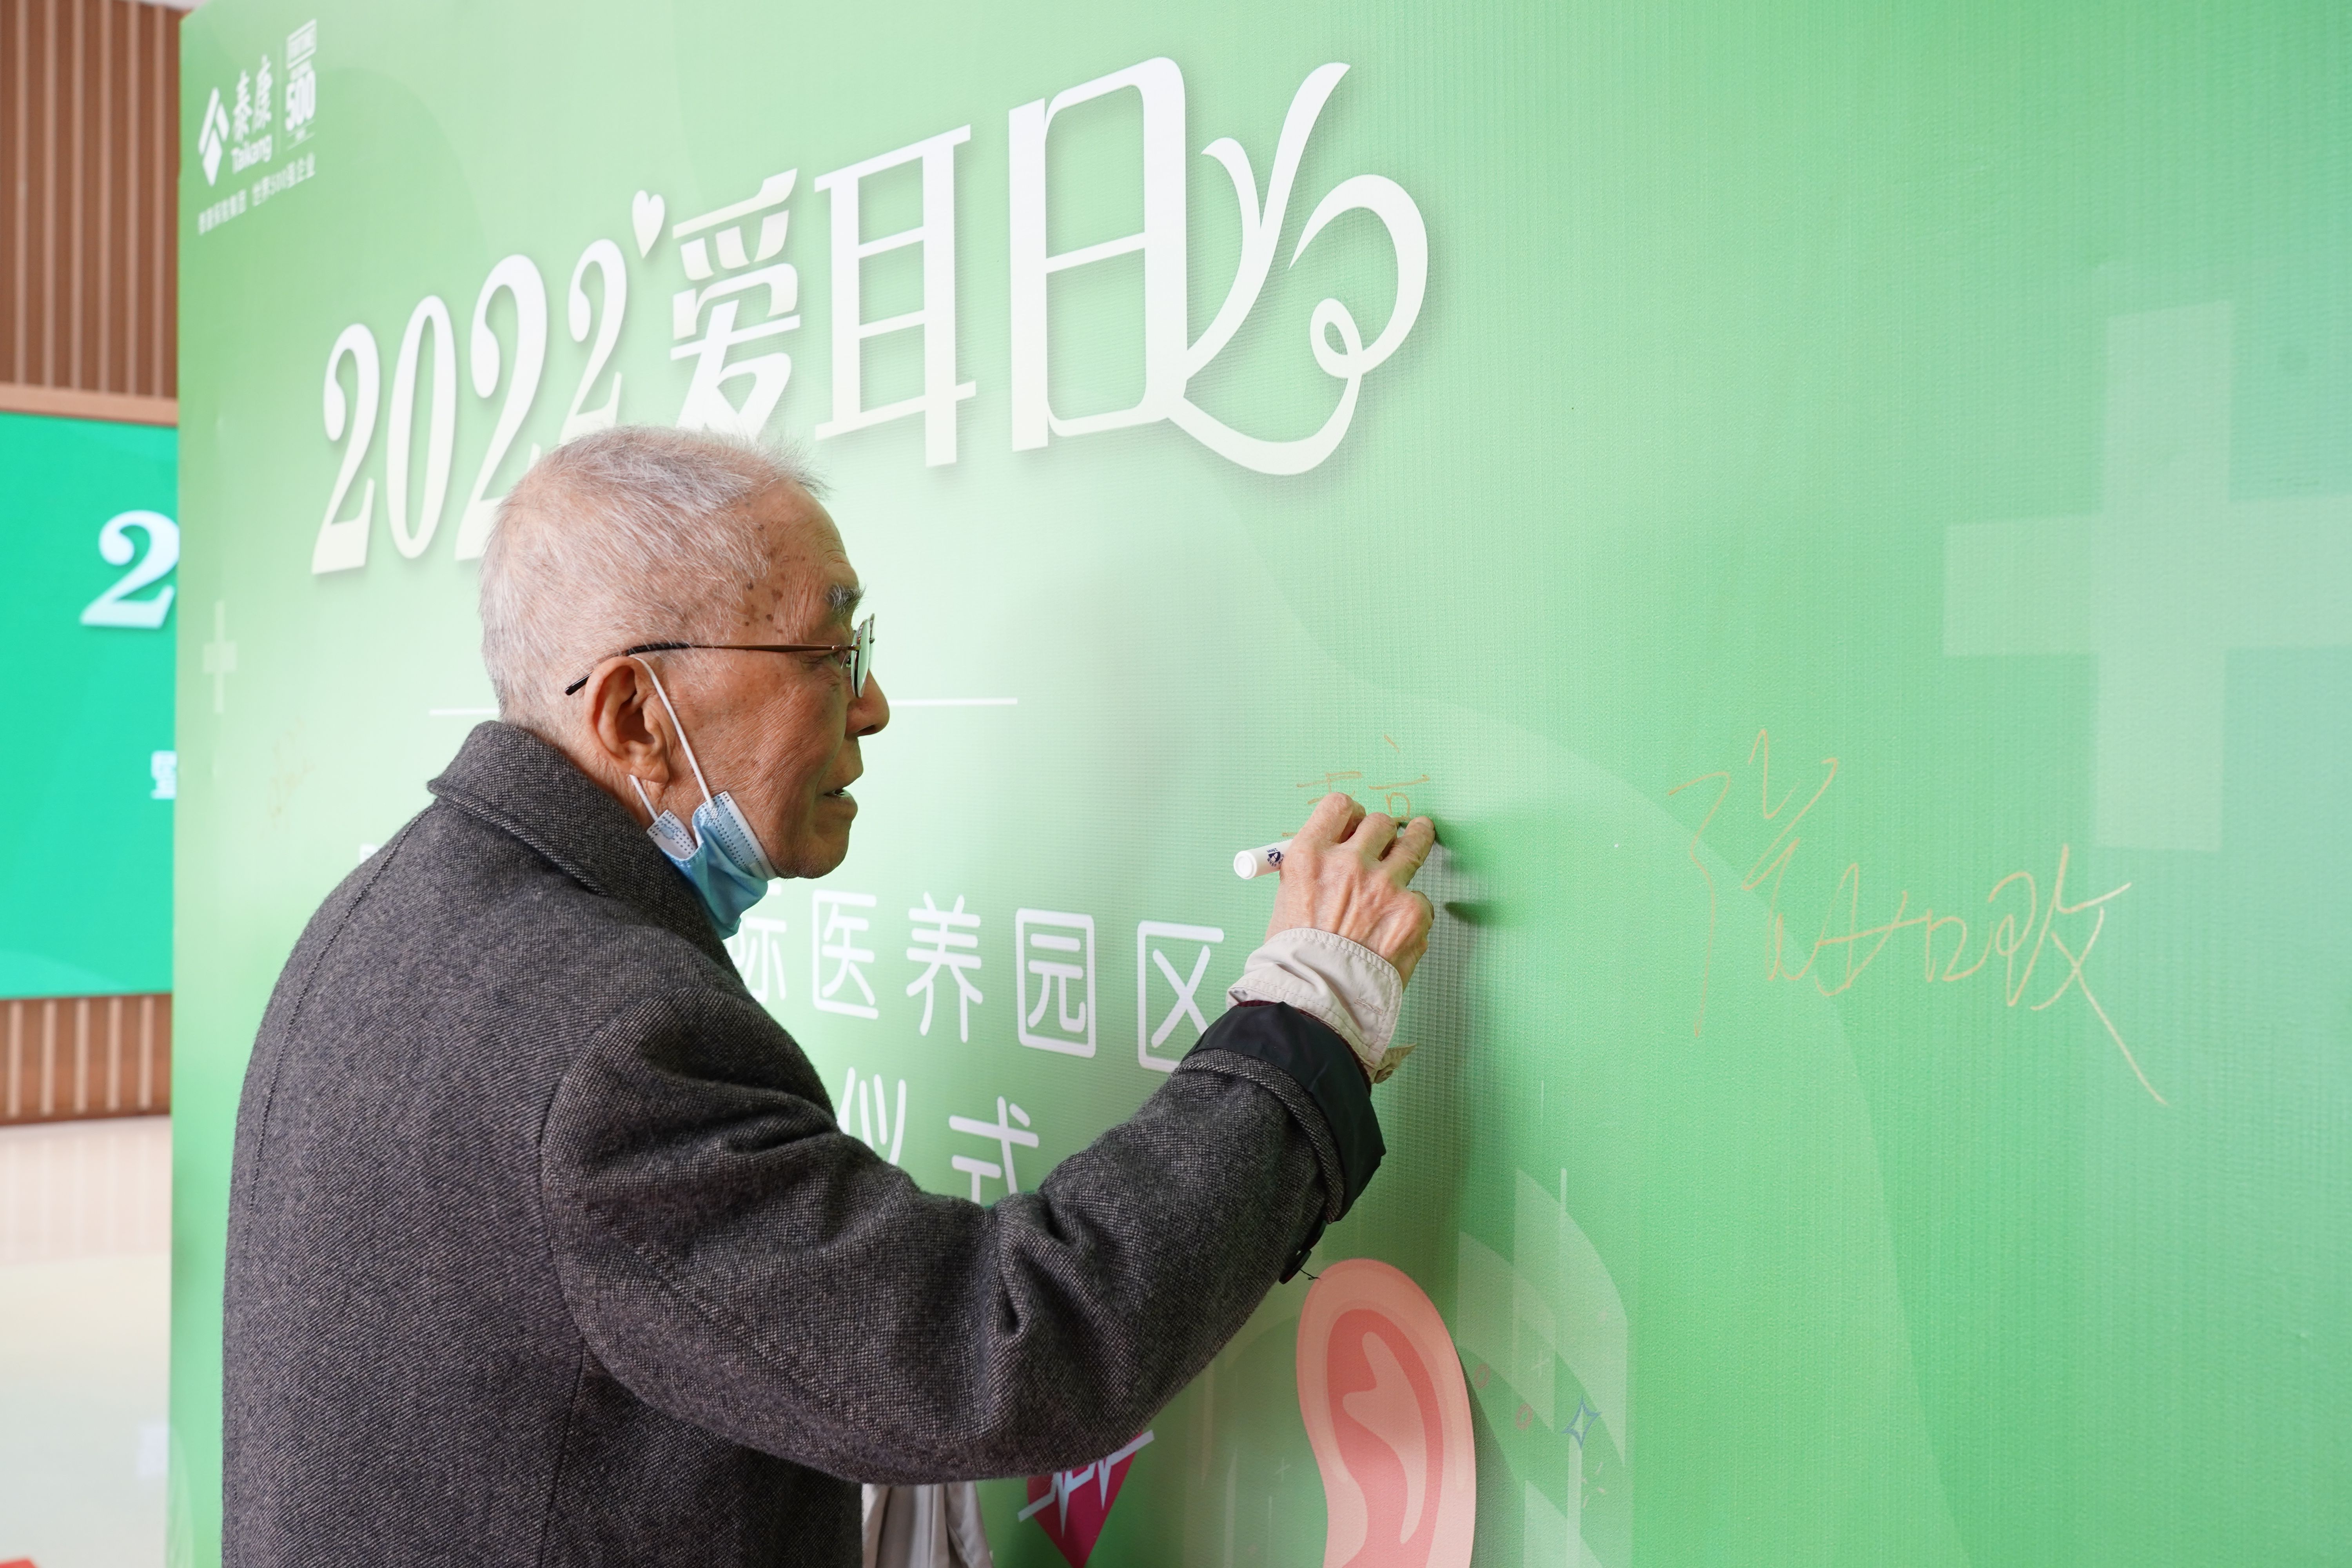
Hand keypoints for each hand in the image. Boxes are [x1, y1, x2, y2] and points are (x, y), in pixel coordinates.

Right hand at [1267, 794, 1436, 985]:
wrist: (1316, 999)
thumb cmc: (1296, 959)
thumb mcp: (1289, 900)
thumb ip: (1317, 872)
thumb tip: (1340, 856)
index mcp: (1310, 856)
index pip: (1339, 807)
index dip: (1352, 814)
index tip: (1358, 822)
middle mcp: (1348, 862)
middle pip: (1379, 823)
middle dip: (1384, 833)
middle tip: (1390, 839)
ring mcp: (1384, 885)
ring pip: (1412, 843)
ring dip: (1415, 840)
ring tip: (1420, 836)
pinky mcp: (1412, 911)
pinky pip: (1420, 897)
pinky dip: (1412, 910)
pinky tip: (1398, 927)